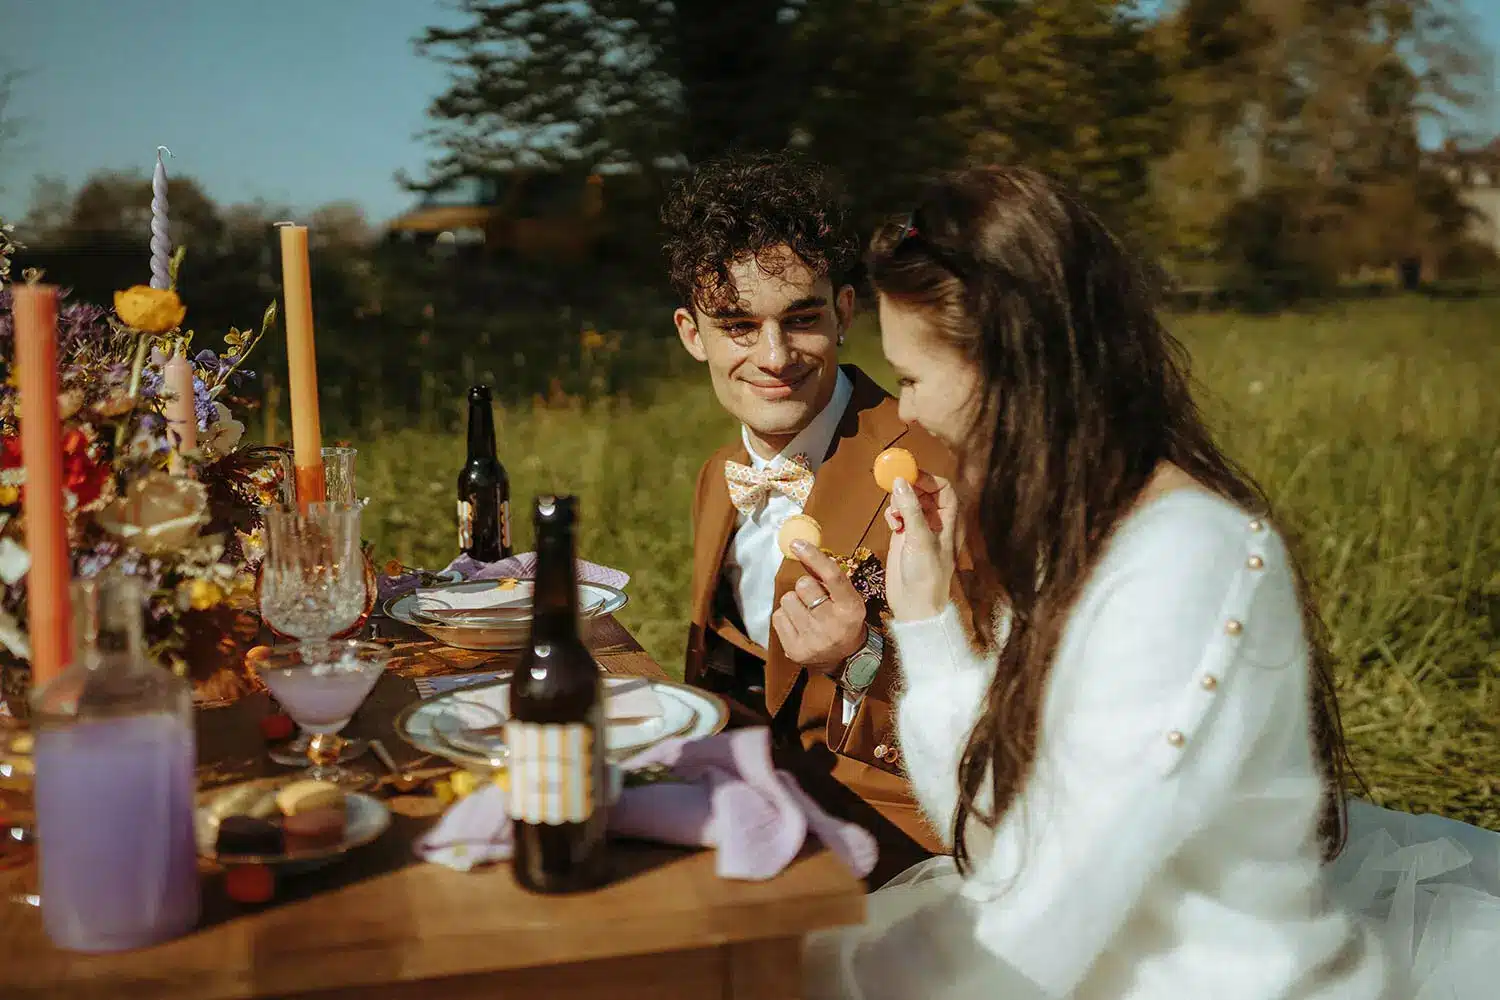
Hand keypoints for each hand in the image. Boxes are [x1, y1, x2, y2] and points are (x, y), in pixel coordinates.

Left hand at [771, 540, 869, 669]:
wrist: (844, 658)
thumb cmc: (843, 619)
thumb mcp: (846, 598)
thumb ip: (826, 576)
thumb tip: (801, 548)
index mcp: (851, 609)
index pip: (833, 576)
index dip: (814, 557)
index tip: (797, 544)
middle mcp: (833, 624)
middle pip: (804, 585)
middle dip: (806, 587)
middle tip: (815, 599)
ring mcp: (813, 639)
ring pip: (787, 599)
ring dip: (794, 602)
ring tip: (807, 614)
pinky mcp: (795, 649)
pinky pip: (778, 616)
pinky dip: (786, 617)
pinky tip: (799, 625)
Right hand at [884, 474, 957, 621]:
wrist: (915, 606)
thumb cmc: (927, 576)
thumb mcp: (920, 540)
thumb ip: (910, 509)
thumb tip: (900, 481)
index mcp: (949, 521)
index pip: (943, 489)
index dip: (927, 479)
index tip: (908, 474)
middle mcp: (936, 522)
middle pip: (924, 492)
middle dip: (909, 487)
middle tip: (894, 487)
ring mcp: (919, 529)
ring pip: (909, 502)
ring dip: (899, 502)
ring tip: (895, 516)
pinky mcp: (904, 537)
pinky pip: (898, 515)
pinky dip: (893, 514)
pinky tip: (892, 525)